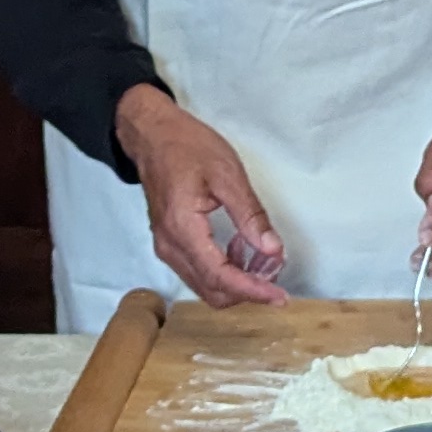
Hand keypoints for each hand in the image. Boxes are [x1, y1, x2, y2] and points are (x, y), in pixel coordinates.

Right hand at [115, 86, 287, 304]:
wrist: (151, 135)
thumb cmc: (187, 147)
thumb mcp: (227, 175)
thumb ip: (250, 216)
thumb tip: (272, 250)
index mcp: (184, 229)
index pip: (221, 276)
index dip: (253, 291)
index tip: (280, 296)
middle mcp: (170, 246)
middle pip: (211, 290)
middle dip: (247, 290)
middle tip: (276, 273)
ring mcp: (165, 246)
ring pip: (204, 285)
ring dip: (235, 282)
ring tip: (261, 259)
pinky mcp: (168, 242)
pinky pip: (196, 271)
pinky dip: (222, 270)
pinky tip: (240, 248)